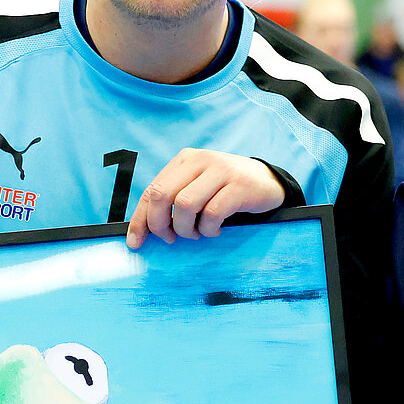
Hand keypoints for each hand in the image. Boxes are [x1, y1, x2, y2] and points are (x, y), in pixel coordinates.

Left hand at [124, 149, 285, 249]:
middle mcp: (199, 160)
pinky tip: (215, 229)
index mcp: (184, 160)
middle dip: (160, 225)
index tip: (135, 243)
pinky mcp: (239, 185)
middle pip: (162, 195)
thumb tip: (144, 230)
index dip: (140, 220)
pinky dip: (209, 229)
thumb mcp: (197, 187)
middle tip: (172, 238)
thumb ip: (173, 200)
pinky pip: (212, 213)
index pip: (151, 190)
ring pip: (184, 205)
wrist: (268, 181)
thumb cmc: (226, 190)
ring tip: (198, 233)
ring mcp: (220, 170)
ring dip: (187, 229)